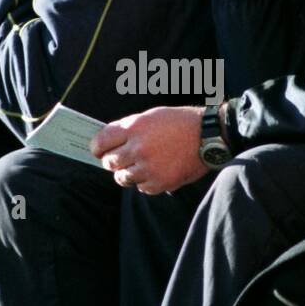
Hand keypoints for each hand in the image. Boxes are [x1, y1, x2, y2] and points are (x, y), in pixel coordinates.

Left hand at [91, 106, 208, 194]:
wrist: (207, 135)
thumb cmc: (179, 123)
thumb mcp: (150, 117)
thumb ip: (129, 129)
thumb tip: (109, 143)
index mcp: (134, 128)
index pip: (101, 142)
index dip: (97, 148)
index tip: (99, 151)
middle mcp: (138, 147)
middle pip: (109, 163)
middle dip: (112, 162)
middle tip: (122, 160)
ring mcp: (148, 167)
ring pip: (122, 178)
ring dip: (128, 174)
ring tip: (140, 167)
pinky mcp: (160, 182)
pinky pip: (141, 188)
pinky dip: (146, 183)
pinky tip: (156, 172)